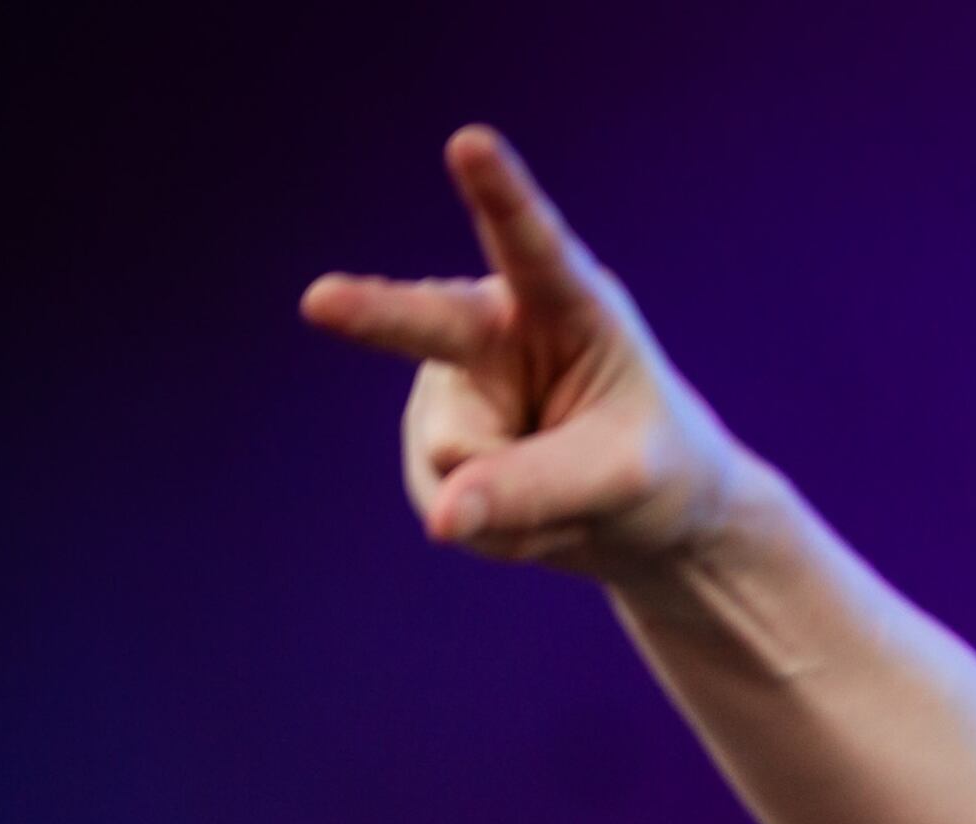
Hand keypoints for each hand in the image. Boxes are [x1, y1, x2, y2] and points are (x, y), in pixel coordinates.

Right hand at [301, 128, 754, 577]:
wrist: (642, 516)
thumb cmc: (655, 470)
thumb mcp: (622, 479)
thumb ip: (540, 487)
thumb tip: (441, 516)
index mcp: (566, 303)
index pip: (532, 246)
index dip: (499, 194)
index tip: (470, 144)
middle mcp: (495, 328)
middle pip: (428, 325)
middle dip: (371, 315)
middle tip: (320, 302)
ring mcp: (450, 384)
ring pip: (453, 456)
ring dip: (512, 501)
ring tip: (559, 491)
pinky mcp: (431, 443)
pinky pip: (446, 501)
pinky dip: (494, 529)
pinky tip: (522, 508)